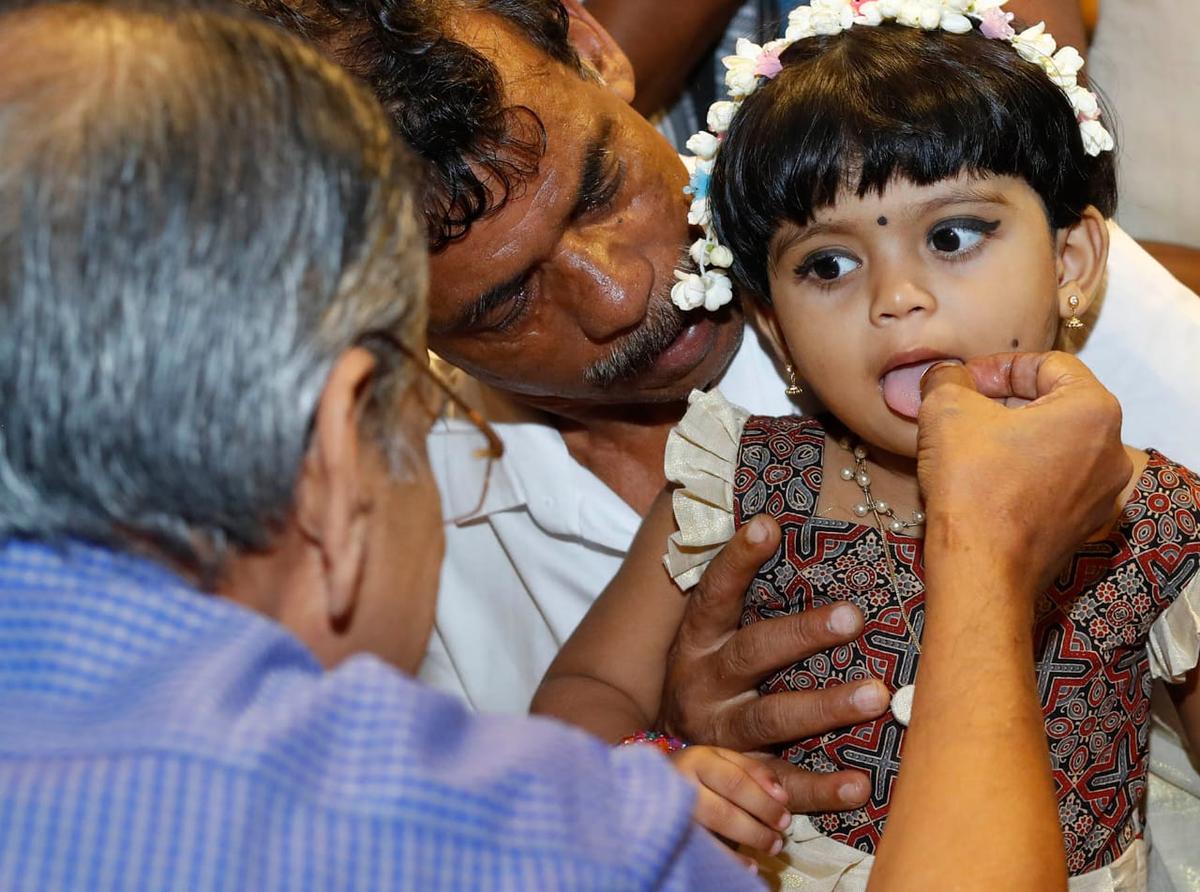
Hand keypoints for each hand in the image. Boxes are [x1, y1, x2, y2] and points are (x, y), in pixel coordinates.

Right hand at [657, 514, 886, 811]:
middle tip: (854, 616)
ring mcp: (720, 734)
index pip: (716, 593)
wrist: (665, 758)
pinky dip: (820, 788)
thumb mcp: (711, 637)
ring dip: (824, 707)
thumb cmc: (709, 679)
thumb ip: (739, 596)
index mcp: (697, 641)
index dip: (738, 559)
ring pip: (771, 719)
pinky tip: (859, 783)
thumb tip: (773, 524)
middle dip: (803, 634)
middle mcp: (704, 684)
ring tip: (876, 694)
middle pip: (753, 654)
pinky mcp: (740, 778)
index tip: (768, 525)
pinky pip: (781, 783)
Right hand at [670, 745, 790, 861]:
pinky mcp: (671, 831)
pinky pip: (704, 848)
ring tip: (770, 847)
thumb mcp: (721, 759)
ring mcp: (673, 810)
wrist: (648, 781)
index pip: (735, 780)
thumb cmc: (696, 771)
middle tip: (780, 834)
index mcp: (698, 760)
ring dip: (748, 839)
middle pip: (724, 807)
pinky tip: (749, 865)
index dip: (762, 797)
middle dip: (758, 822)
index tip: (785, 810)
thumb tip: (781, 794)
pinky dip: (730, 859)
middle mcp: (682, 784)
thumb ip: (751, 770)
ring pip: (713, 828)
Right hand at [917, 352, 1131, 594]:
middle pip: (1055, 404)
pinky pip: (1054, 481)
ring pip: (1055, 444)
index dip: (999, 366)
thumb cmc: (973, 484)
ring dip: (1014, 437)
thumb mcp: (946, 410)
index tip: (964, 382)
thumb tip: (946, 376)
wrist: (981, 567)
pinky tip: (985, 482)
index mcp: (1093, 409)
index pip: (1048, 364)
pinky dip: (1023, 472)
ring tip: (970, 446)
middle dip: (1006, 402)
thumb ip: (948, 378)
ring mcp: (1102, 493)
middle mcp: (1112, 450)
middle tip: (963, 411)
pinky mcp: (1083, 524)